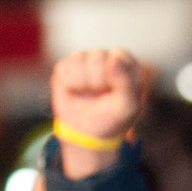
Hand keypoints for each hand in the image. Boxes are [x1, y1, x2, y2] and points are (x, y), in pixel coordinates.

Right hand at [49, 49, 148, 178]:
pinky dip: (67, 84)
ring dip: (81, 83)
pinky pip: (64, 68)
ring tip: (86, 94)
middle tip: (99, 97)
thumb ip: (127, 83)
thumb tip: (114, 60)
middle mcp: (107, 59)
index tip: (112, 93)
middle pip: (97, 57)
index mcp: (126, 64)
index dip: (112, 76)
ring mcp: (86, 61)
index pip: (117, 56)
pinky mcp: (68, 68)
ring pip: (79, 59)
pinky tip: (74, 92)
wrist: (86, 135)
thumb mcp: (127, 107)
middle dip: (95, 81)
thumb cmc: (110, 120)